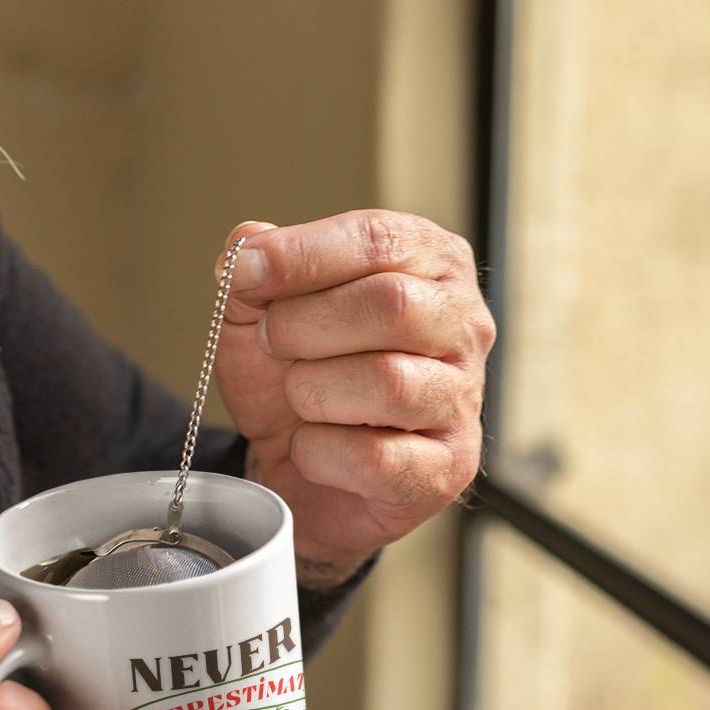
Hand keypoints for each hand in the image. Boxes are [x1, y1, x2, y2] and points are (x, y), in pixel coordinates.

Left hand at [215, 211, 493, 585]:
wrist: (298, 470)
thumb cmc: (299, 375)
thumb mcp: (261, 309)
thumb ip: (256, 266)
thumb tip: (249, 243)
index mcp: (431, 263)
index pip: (379, 240)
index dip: (304, 253)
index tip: (245, 271)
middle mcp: (463, 326)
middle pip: (393, 304)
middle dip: (305, 325)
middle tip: (272, 343)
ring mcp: (463, 400)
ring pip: (387, 382)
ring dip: (312, 391)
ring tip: (299, 396)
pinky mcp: (447, 470)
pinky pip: (375, 458)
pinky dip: (319, 453)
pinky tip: (314, 446)